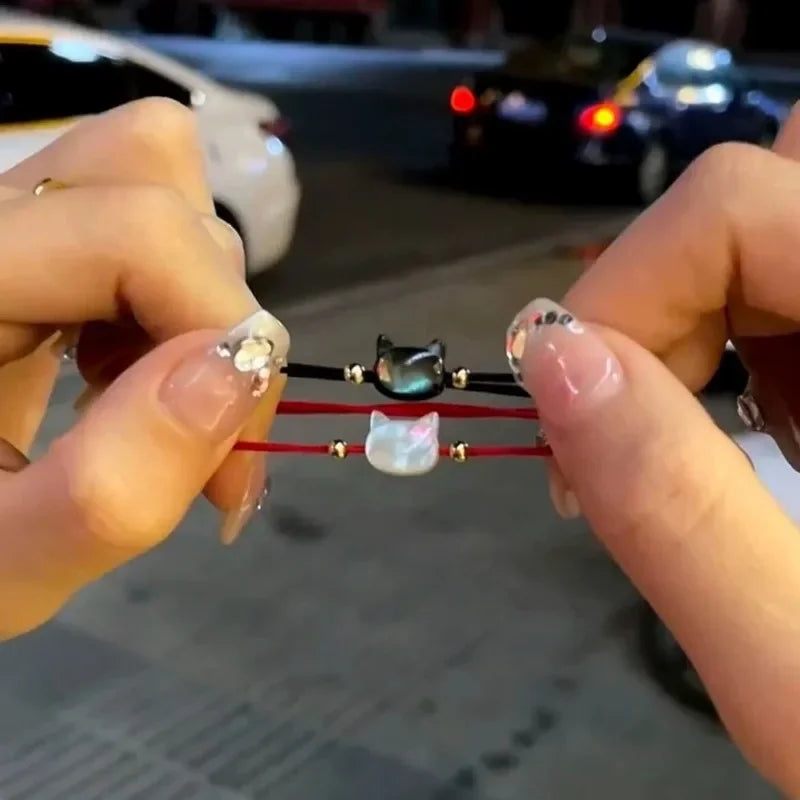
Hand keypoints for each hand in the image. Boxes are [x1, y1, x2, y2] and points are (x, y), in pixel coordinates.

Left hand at [0, 99, 287, 636]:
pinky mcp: (33, 241)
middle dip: (214, 315)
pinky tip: (127, 378)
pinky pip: (140, 216)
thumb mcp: (5, 568)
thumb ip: (110, 487)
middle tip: (199, 437)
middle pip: (151, 175)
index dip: (219, 327)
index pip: (136, 230)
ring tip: (149, 401)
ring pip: (156, 179)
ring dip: (194, 299)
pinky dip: (172, 298)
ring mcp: (7, 221)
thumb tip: (242, 366)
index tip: (235, 466)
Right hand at [508, 109, 799, 795]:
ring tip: (694, 431)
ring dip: (701, 310)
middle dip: (665, 290)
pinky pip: (792, 275)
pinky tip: (751, 423)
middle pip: (770, 183)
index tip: (571, 414)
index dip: (624, 290)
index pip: (739, 204)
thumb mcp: (795, 670)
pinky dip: (741, 332)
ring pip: (777, 216)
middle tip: (635, 409)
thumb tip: (551, 360)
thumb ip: (674, 511)